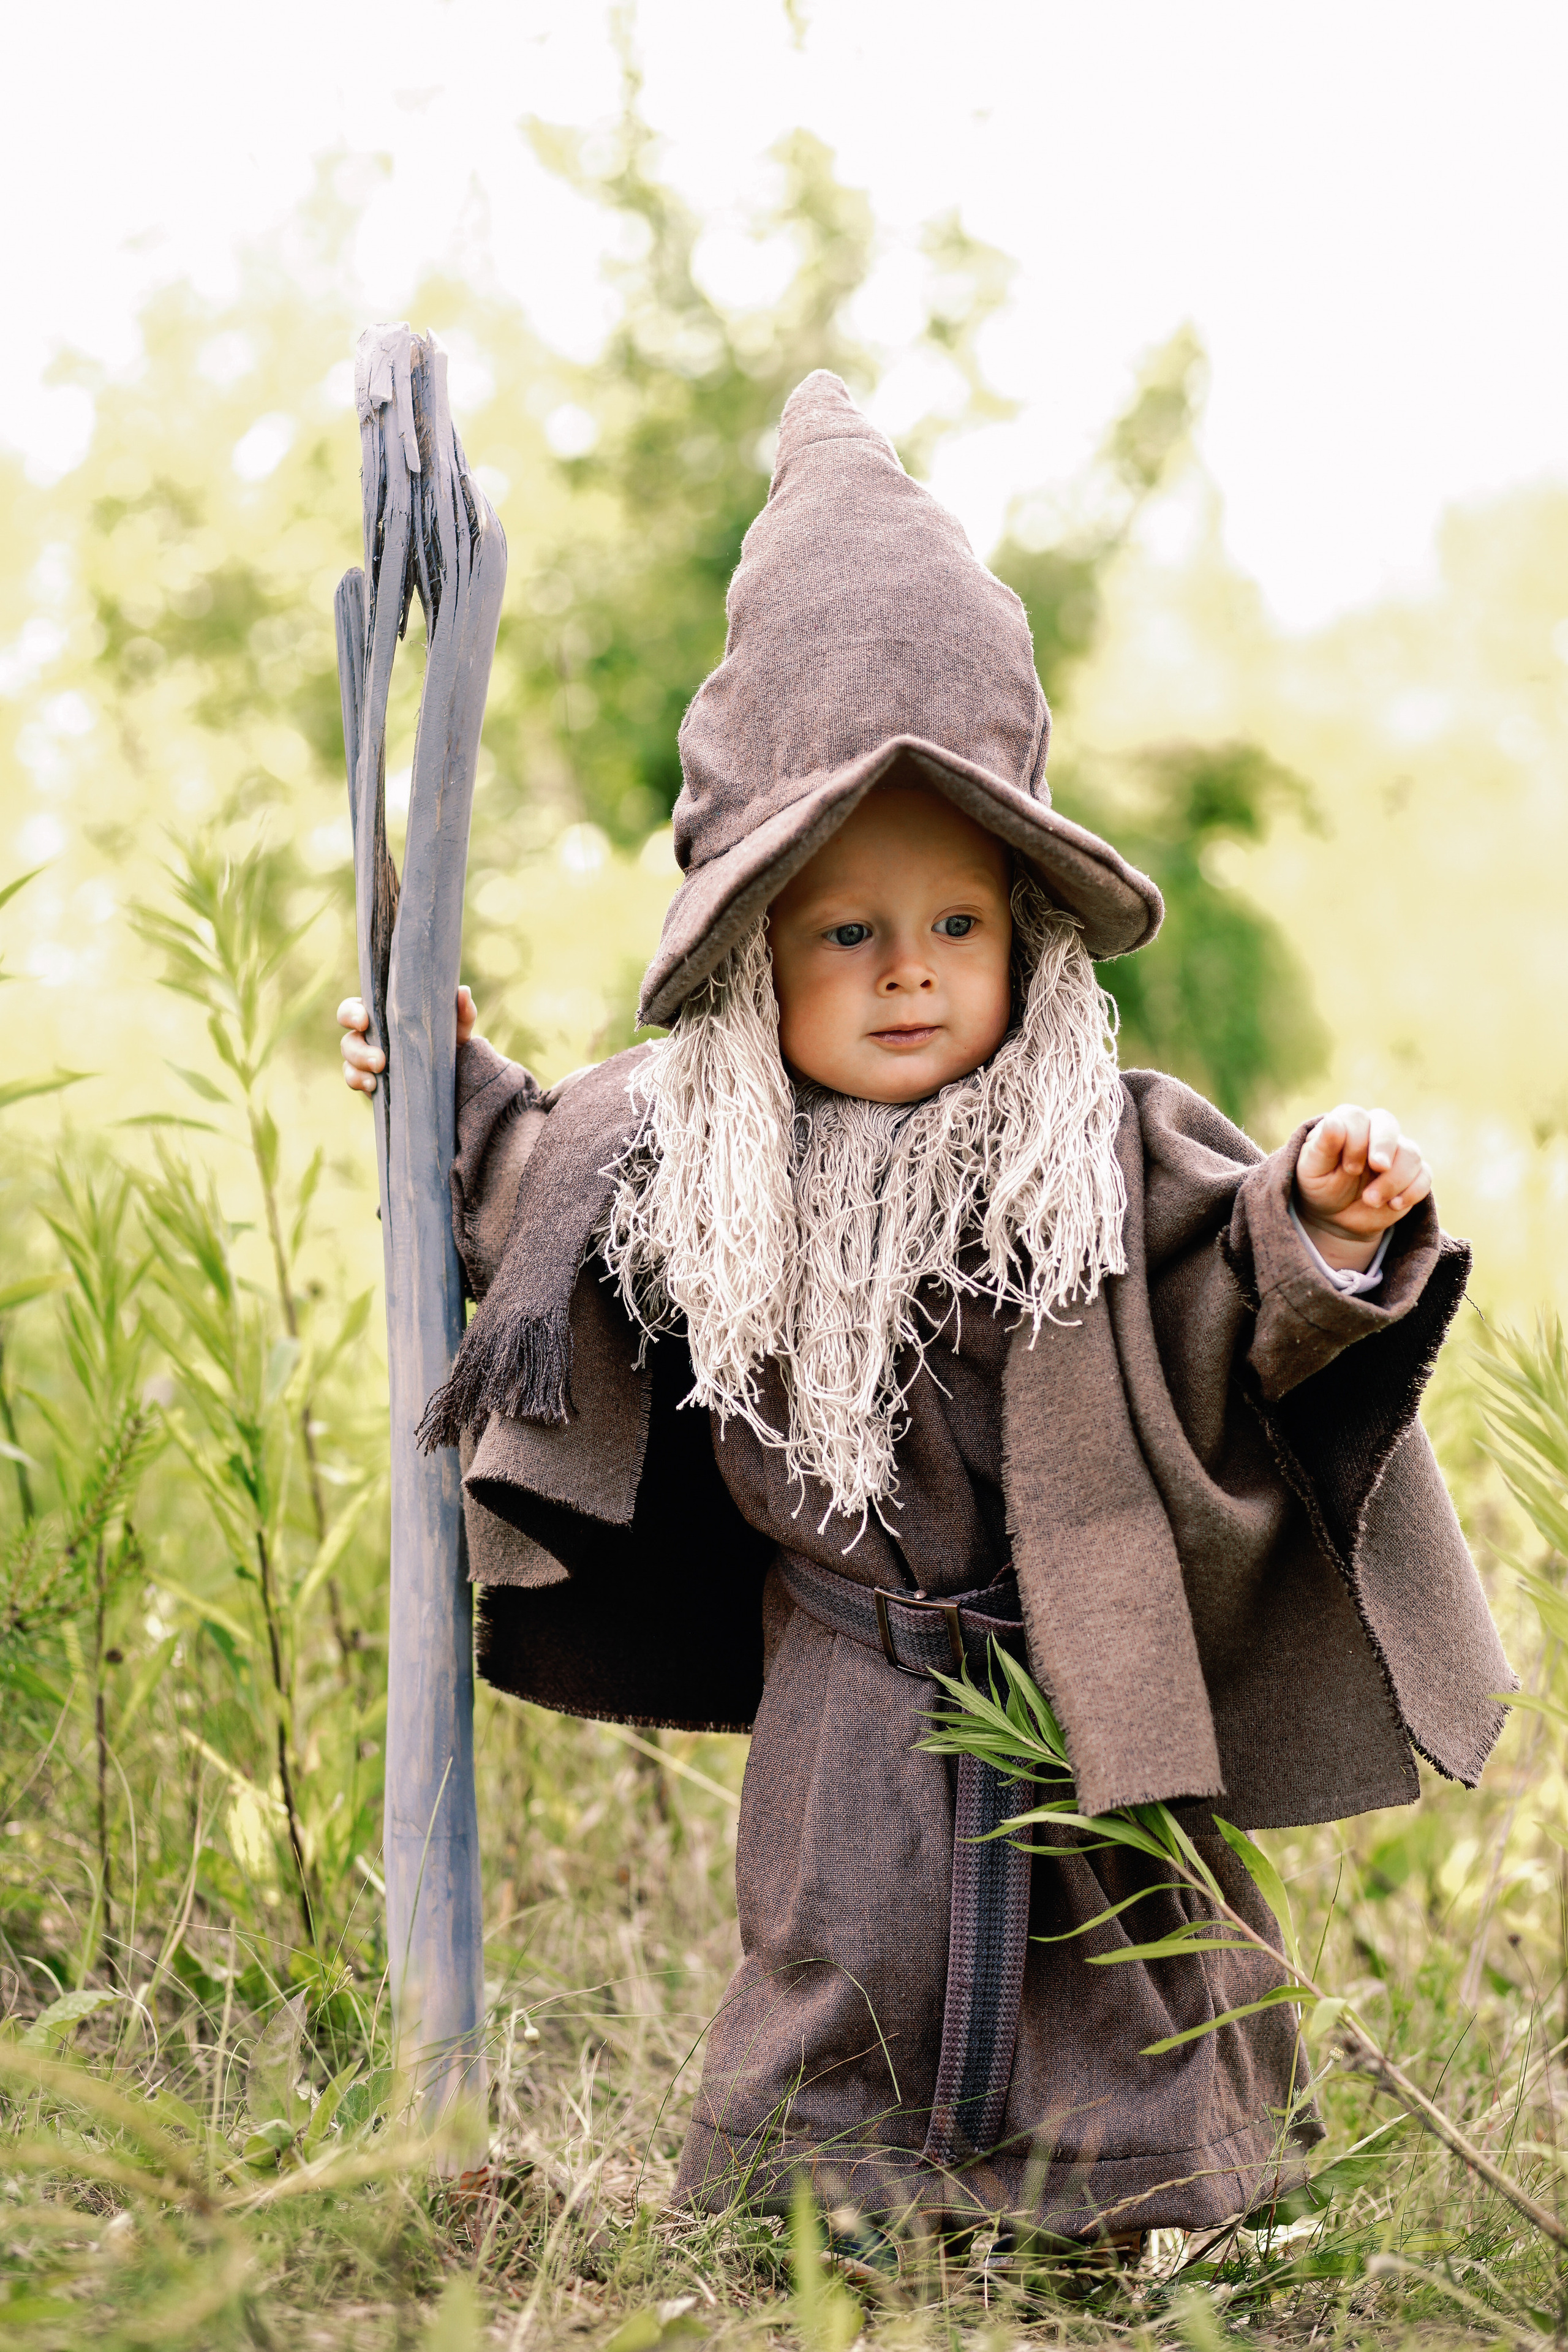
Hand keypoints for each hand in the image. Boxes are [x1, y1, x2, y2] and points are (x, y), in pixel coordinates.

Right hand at [336, 988, 476, 1095]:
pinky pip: (354, 1080)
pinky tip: (373, 1087)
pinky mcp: (371, 1081)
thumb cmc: (450, 1044)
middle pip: (348, 1039)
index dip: (351, 1013)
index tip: (363, 1021)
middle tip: (380, 1060)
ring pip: (349, 1061)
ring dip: (358, 1067)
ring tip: (377, 1076)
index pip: (354, 1008)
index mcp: (383, 1017)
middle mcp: (370, 1037)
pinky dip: (359, 1082)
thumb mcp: (458, 1029)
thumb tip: (462, 992)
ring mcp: (367, 1061)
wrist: (455, 1080)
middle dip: (357, 1050)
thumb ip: (462, 1011)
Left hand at [1293, 1104, 1430, 1270]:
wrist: (1335, 1215)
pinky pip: (1424, 1175)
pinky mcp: (1412, 1175)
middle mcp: (1374, 1132)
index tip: (1348, 1168)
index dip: (1355, 1140)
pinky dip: (1412, 1191)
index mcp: (1347, 1125)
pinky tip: (1394, 1204)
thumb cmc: (1320, 1185)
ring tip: (1371, 1201)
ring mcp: (1396, 1153)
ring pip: (1410, 1153)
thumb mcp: (1312, 1170)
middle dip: (1384, 1146)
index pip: (1357, 1118)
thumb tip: (1333, 1121)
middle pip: (1388, 1124)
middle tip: (1378, 1167)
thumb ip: (1323, 1146)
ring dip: (1393, 1179)